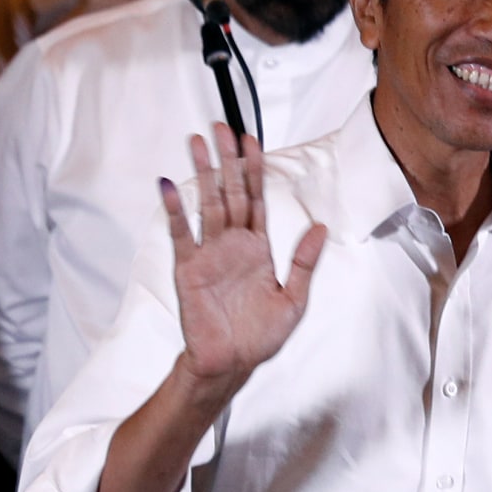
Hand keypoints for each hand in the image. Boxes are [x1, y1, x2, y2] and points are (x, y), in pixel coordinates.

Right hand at [162, 125, 326, 402]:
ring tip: (197, 141)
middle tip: (223, 127)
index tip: (252, 141)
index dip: (254, 170)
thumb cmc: (261, 336)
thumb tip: (321, 227)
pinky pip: (182, 234)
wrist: (232, 364)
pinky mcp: (188, 269)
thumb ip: (303, 261)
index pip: (256, 199)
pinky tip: (171, 185)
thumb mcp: (294, 299)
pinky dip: (176, 209)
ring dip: (203, 172)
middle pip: (231, 192)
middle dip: (228, 159)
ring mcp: (209, 254)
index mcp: (258, 248)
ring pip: (207, 203)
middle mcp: (232, 245)